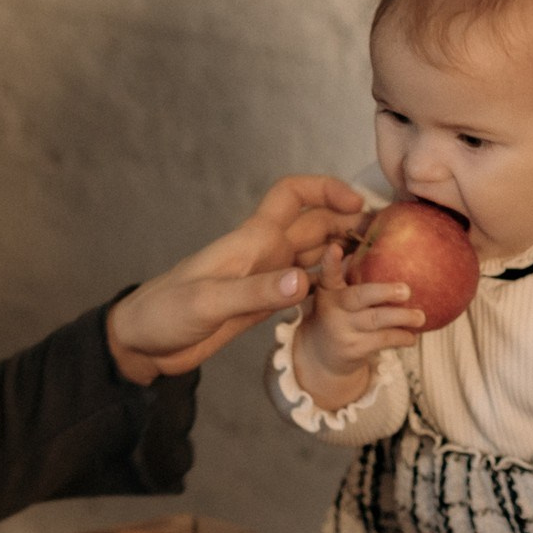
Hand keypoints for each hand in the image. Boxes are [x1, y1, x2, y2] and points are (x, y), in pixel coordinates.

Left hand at [106, 174, 367, 383]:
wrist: (142, 342)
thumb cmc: (165, 314)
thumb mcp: (208, 303)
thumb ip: (256, 293)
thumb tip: (303, 281)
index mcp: (251, 240)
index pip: (293, 195)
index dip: (326, 189)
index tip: (358, 206)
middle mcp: (263, 252)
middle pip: (316, 225)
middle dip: (350, 225)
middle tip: (390, 242)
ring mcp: (265, 277)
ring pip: (315, 256)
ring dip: (345, 257)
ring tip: (381, 268)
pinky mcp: (262, 303)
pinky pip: (306, 287)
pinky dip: (329, 287)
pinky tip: (351, 297)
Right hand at [287, 241, 420, 410]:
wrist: (322, 355)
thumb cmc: (339, 316)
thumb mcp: (338, 295)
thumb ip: (352, 275)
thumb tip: (378, 244)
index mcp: (329, 291)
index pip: (328, 274)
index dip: (330, 261)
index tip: (335, 248)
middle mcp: (332, 309)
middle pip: (359, 298)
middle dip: (384, 292)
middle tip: (406, 290)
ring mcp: (343, 331)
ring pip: (376, 321)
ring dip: (402, 318)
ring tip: (420, 317)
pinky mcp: (354, 349)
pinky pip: (383, 341)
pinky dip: (401, 337)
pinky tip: (412, 336)